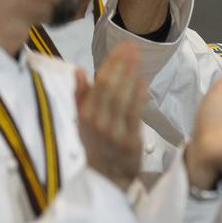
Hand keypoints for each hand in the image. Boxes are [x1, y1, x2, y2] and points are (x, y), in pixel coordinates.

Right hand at [75, 42, 146, 190]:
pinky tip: (144, 82)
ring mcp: (113, 132)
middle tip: (133, 45)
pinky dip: (138, 97)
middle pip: (110, 87)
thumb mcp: (83, 120)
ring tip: (139, 57)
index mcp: (85, 114)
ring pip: (122, 98)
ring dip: (131, 75)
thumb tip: (77, 70)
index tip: (122, 46)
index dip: (111, 62)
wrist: (107, 177)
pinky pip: (134, 115)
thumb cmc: (96, 144)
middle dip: (122, 64)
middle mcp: (97, 122)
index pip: (98, 82)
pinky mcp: (129, 141)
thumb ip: (81, 95)